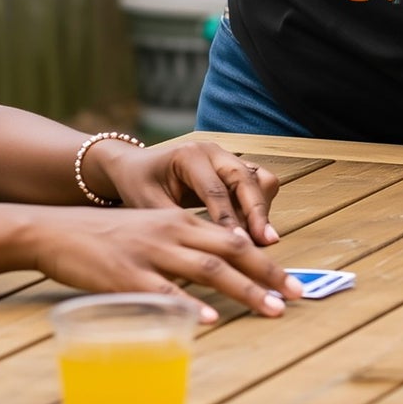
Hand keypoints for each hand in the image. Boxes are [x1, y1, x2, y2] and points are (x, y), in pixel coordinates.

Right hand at [26, 206, 302, 321]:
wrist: (56, 231)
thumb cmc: (107, 238)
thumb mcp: (152, 232)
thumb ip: (185, 248)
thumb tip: (221, 272)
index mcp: (181, 222)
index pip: (236, 239)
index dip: (268, 261)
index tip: (296, 283)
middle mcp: (173, 232)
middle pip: (232, 251)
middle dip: (269, 275)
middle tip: (299, 296)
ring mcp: (151, 253)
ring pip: (208, 270)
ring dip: (244, 290)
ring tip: (271, 309)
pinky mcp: (126, 275)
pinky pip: (165, 291)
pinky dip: (190, 305)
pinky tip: (210, 318)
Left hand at [86, 139, 280, 244]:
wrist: (135, 165)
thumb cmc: (138, 184)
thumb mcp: (147, 203)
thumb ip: (174, 221)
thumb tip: (200, 251)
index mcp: (190, 156)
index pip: (216, 190)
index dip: (229, 219)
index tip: (240, 245)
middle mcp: (213, 151)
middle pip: (246, 179)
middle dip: (258, 212)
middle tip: (267, 241)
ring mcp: (227, 157)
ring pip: (259, 178)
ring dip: (261, 208)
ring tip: (260, 238)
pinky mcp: (234, 167)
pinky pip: (258, 183)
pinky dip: (259, 205)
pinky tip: (252, 229)